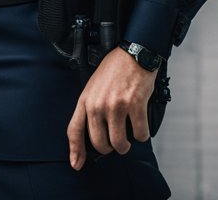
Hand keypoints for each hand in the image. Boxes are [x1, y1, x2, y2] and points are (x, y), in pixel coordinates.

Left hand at [66, 47, 156, 169]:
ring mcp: (116, 106)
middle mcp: (98, 105)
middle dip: (110, 148)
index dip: (75, 151)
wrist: (133, 52)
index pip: (74, 131)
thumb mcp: (93, 86)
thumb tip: (94, 133)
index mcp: (85, 100)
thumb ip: (91, 108)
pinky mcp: (135, 105)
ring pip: (119, 143)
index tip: (77, 164)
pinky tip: (140, 126)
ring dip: (125, 145)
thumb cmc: (114, 69)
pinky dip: (142, 134)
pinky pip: (139, 134)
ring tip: (128, 139)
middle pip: (100, 143)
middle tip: (116, 142)